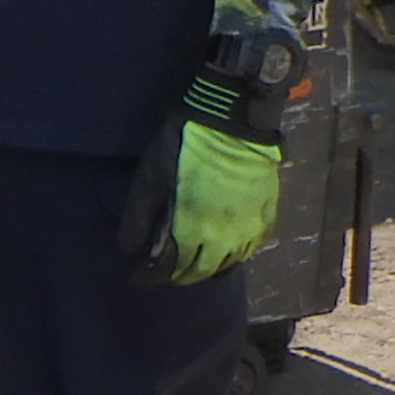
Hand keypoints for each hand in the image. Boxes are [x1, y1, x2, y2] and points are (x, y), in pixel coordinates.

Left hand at [119, 113, 282, 286]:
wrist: (232, 118)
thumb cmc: (184, 144)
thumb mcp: (150, 177)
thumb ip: (138, 217)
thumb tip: (128, 250)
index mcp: (191, 230)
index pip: (168, 269)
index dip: (151, 276)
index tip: (138, 274)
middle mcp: (222, 239)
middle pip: (198, 272)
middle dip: (178, 276)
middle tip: (165, 271)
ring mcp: (248, 229)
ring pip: (227, 266)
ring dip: (207, 270)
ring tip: (193, 265)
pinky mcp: (266, 215)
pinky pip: (252, 249)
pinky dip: (236, 257)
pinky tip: (227, 253)